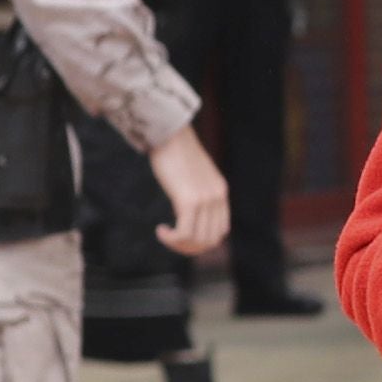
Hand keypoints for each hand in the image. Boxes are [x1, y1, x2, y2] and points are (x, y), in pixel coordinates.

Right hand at [151, 128, 232, 262]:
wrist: (169, 134)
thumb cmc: (174, 152)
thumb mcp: (192, 175)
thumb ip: (195, 192)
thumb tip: (184, 214)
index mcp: (221, 192)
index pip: (221, 231)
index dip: (202, 241)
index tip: (183, 237)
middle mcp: (217, 197)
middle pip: (210, 240)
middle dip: (190, 248)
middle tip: (171, 240)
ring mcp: (205, 199)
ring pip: (197, 240)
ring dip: (179, 245)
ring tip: (165, 235)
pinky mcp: (189, 200)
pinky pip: (184, 233)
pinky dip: (171, 239)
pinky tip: (160, 231)